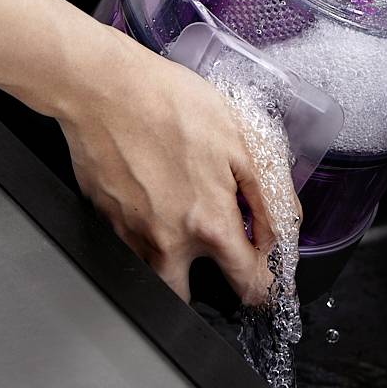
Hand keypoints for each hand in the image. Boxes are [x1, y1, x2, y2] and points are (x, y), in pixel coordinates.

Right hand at [56, 25, 294, 305]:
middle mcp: (168, 241)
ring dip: (170, 264)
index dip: (263, 287)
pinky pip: (128, 245)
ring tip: (180, 225)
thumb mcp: (240, 141)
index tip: (265, 285)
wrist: (105, 89)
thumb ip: (266, 195)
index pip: (246, 282)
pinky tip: (151, 200)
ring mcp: (130, 235)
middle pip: (187, 298)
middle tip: (213, 265)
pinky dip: (144, 236)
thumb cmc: (171, 103)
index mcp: (209, 223)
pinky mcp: (104, 220)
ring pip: (153, 274)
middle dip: (203, 291)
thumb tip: (282, 230)